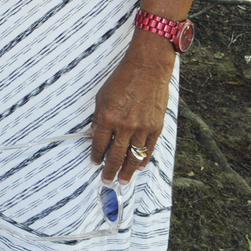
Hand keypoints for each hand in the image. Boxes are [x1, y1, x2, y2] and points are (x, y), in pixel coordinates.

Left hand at [90, 31, 175, 181]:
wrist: (147, 69)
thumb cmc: (122, 79)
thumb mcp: (102, 96)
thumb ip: (99, 117)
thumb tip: (95, 134)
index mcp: (108, 117)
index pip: (99, 144)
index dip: (96, 155)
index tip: (95, 162)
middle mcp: (124, 126)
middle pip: (116, 155)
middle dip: (110, 170)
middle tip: (107, 180)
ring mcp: (142, 128)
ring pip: (133, 156)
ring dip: (127, 171)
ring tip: (123, 181)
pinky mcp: (156, 127)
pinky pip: (148, 149)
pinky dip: (143, 159)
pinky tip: (138, 167)